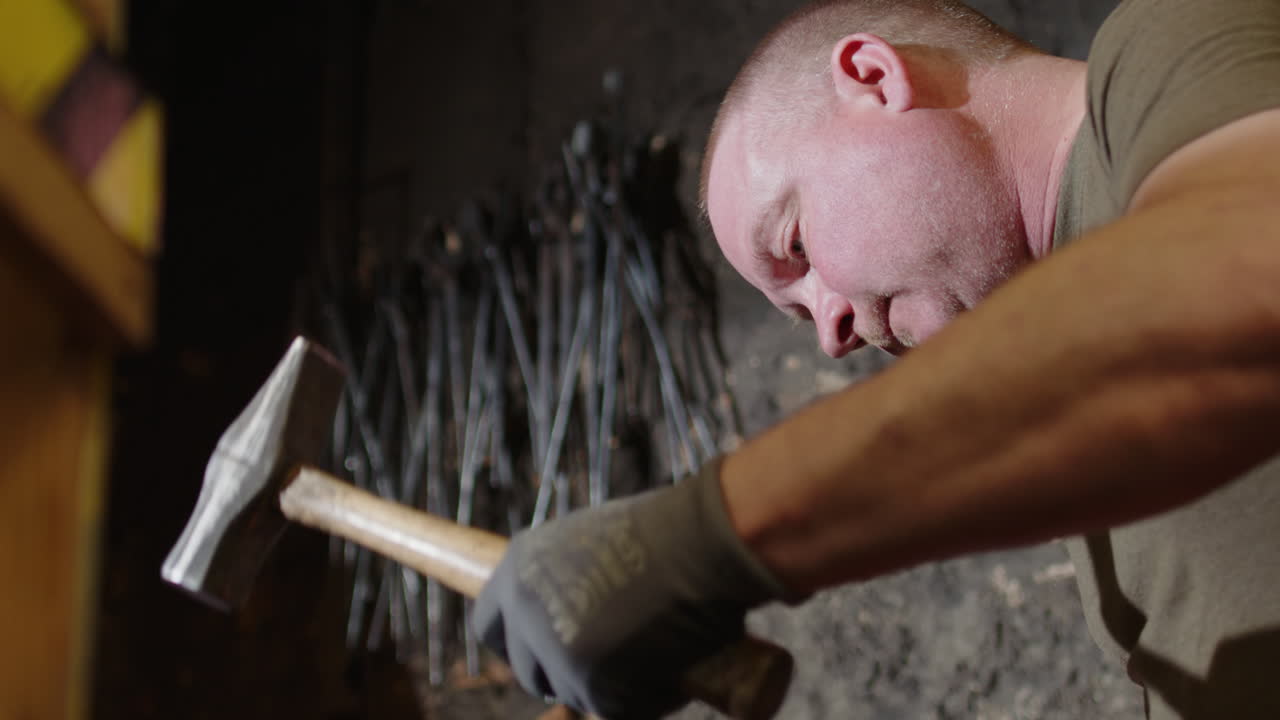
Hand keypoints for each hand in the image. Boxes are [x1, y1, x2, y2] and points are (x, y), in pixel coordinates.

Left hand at [473, 459, 785, 718]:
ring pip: (574, 694)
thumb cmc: (663, 533)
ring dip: (609, 685)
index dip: (518, 641)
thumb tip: (564, 616)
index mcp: (517, 571)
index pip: (490, 626)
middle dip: (564, 672)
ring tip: (653, 649)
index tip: (544, 648)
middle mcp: (526, 615)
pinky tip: (670, 665)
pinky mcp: (593, 686)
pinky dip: (644, 698)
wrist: (699, 544)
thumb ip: (563, 579)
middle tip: (609, 659)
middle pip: (529, 671)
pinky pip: (615, 709)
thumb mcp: (589, 542)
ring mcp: (558, 654)